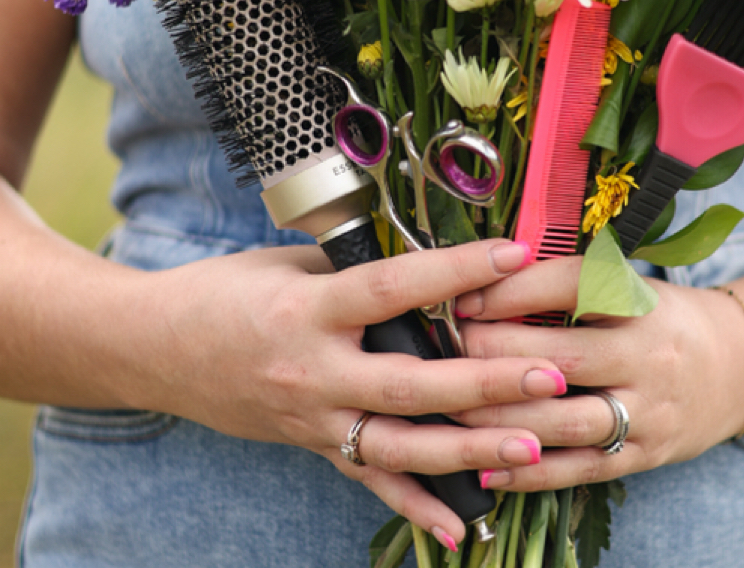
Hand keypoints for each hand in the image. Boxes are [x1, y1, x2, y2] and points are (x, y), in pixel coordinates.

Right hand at [133, 238, 565, 541]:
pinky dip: (415, 505)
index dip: (456, 269)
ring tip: (533, 449)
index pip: (393, 288)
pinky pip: (367, 480)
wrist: (154, 346)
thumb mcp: (289, 264)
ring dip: (469, 450)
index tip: (514, 255)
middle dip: (485, 382)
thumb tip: (430, 267)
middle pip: (410, 382)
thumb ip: (357, 271)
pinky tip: (463, 527)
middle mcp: (313, 371)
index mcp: (308, 309)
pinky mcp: (309, 445)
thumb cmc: (225, 291)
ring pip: (399, 446)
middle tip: (550, 376)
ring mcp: (311, 418)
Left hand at [452, 256, 743, 490]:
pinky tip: (484, 466)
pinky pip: (580, 469)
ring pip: (565, 421)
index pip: (571, 287)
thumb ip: (567, 285)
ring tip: (448, 407)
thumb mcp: (629, 284)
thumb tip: (484, 279)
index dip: (513, 290)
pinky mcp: (645, 456)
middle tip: (443, 348)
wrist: (736, 368)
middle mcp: (648, 356)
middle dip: (492, 354)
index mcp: (642, 301)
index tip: (464, 294)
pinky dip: (530, 472)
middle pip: (560, 357)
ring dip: (500, 417)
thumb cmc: (660, 318)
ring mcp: (649, 412)